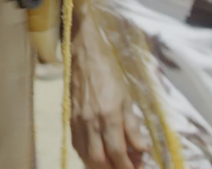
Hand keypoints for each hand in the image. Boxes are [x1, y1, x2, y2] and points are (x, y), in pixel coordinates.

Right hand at [71, 13, 150, 167]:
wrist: (84, 54)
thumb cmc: (109, 73)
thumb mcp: (128, 98)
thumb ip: (133, 127)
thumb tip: (142, 150)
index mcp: (108, 115)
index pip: (117, 152)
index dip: (127, 166)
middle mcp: (90, 121)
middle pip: (98, 159)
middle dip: (112, 168)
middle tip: (125, 167)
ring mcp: (77, 119)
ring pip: (85, 154)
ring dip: (99, 164)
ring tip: (112, 164)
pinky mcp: (69, 116)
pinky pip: (76, 143)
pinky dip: (86, 154)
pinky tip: (96, 153)